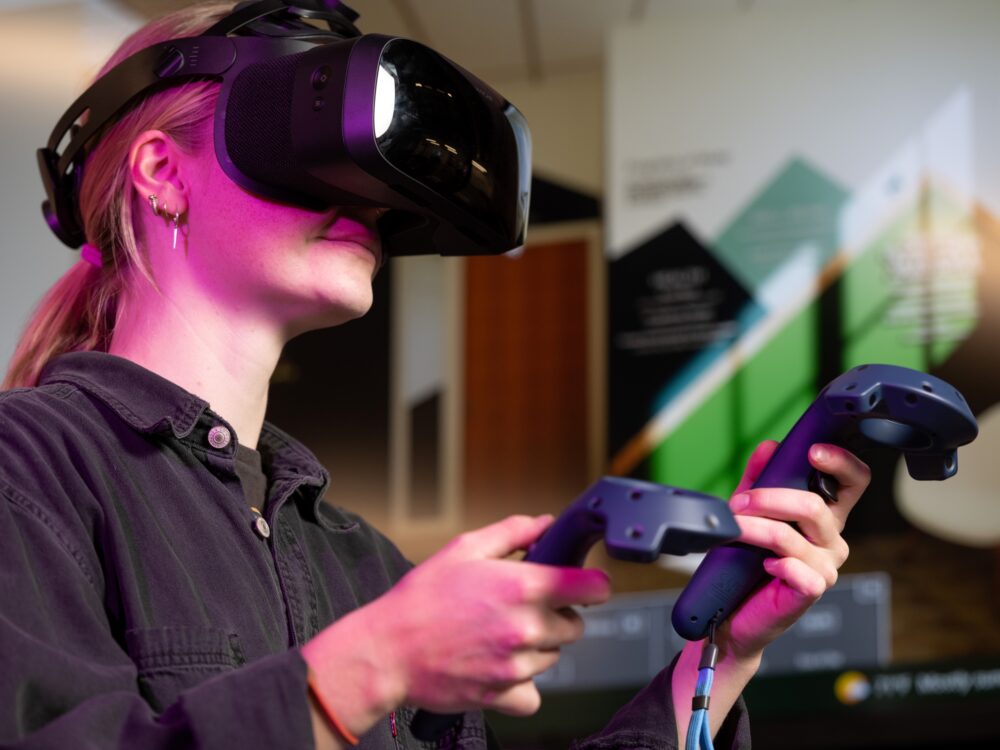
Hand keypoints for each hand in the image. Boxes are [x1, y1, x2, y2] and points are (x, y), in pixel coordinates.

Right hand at [377, 514, 610, 714]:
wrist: (387, 649)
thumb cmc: (421, 597)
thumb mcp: (464, 549)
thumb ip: (513, 532)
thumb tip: (546, 524)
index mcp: (523, 587)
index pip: (593, 588)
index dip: (593, 584)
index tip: (583, 585)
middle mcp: (526, 628)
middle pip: (575, 626)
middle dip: (557, 615)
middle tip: (521, 608)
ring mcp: (517, 665)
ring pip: (554, 657)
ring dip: (537, 647)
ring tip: (498, 634)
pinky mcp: (503, 695)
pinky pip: (533, 694)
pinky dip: (521, 684)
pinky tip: (497, 666)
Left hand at [719, 440, 870, 660]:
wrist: (732, 612)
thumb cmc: (744, 561)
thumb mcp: (749, 510)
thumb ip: (759, 478)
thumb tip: (769, 447)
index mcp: (825, 514)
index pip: (854, 481)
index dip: (841, 462)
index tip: (813, 452)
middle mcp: (831, 538)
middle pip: (816, 505)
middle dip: (770, 498)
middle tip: (739, 502)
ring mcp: (826, 566)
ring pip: (793, 535)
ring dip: (755, 528)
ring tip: (734, 529)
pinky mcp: (813, 589)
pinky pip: (795, 568)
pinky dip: (772, 562)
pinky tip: (760, 565)